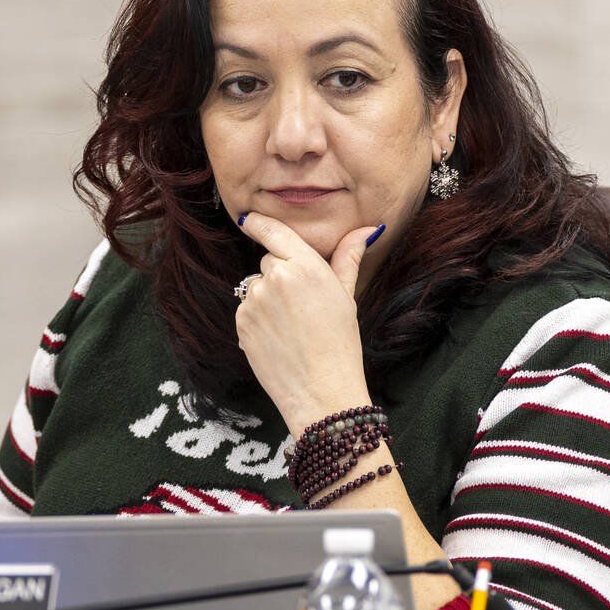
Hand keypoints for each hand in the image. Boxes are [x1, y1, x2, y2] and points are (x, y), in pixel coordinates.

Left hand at [234, 212, 381, 432]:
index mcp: (306, 266)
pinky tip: (278, 337)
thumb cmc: (340, 343)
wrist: (321, 390)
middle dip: (281, 274)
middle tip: (303, 304)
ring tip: (292, 326)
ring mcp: (255, 301)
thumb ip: (348, 257)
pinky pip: (246, 309)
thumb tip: (368, 229)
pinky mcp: (242, 322)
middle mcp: (277, 278)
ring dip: (268, 298)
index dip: (259, 223)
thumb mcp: (347, 296)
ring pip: (256, 286)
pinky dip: (258, 319)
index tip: (249, 218)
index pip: (274, 231)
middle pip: (269, 261)